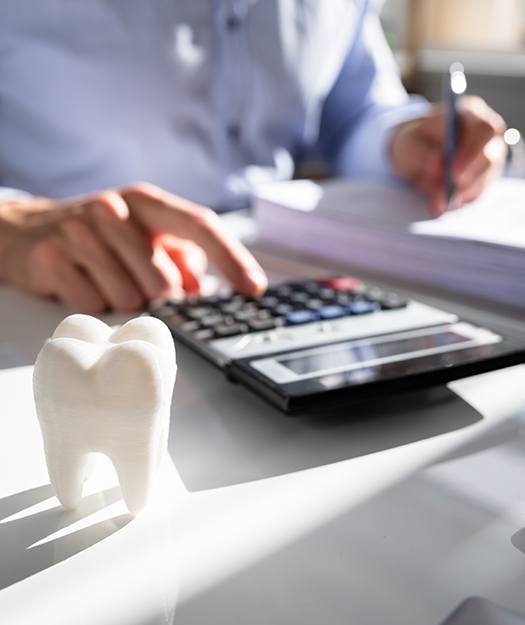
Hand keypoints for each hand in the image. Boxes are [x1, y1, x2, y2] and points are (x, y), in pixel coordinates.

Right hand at [0, 182, 266, 311]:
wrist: (23, 231)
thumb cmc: (98, 237)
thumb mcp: (142, 235)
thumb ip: (179, 258)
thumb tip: (203, 290)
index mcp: (146, 202)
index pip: (200, 225)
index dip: (232, 258)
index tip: (254, 289)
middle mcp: (114, 209)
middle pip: (164, 282)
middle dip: (157, 298)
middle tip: (135, 285)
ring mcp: (80, 231)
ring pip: (129, 300)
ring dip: (123, 303)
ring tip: (103, 279)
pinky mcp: (52, 258)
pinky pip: (93, 306)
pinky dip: (94, 306)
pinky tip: (81, 284)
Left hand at [390, 96, 506, 215]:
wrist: (414, 154)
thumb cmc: (414, 142)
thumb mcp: (408, 143)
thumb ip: (420, 153)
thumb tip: (437, 166)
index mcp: (471, 114)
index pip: (484, 130)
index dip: (471, 152)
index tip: (452, 173)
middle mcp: (487, 136)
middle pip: (490, 158)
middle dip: (468, 178)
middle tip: (447, 194)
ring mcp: (489, 159)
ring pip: (483, 181)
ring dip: (459, 194)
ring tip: (435, 203)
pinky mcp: (484, 180)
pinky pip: (475, 195)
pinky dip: (457, 201)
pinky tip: (440, 204)